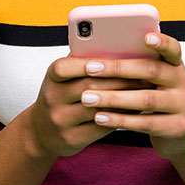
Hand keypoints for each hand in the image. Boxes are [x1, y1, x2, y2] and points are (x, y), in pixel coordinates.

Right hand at [25, 55, 141, 159]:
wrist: (41, 132)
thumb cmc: (61, 95)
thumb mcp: (63, 78)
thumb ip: (82, 62)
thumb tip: (114, 45)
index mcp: (51, 78)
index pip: (64, 68)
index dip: (84, 64)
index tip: (108, 61)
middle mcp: (52, 99)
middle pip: (87, 87)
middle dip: (118, 80)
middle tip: (142, 75)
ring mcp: (60, 121)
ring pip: (96, 109)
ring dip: (123, 99)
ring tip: (142, 92)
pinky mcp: (71, 139)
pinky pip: (100, 128)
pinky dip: (119, 118)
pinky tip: (133, 111)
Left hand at [79, 33, 184, 161]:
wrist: (181, 135)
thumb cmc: (158, 99)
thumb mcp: (154, 81)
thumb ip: (138, 67)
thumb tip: (100, 56)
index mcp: (176, 65)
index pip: (172, 48)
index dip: (161, 42)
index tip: (145, 37)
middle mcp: (183, 82)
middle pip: (151, 71)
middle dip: (118, 69)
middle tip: (90, 68)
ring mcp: (183, 105)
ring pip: (146, 99)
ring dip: (113, 98)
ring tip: (88, 98)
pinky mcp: (177, 128)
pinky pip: (145, 123)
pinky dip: (120, 120)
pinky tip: (100, 117)